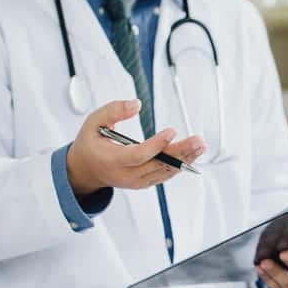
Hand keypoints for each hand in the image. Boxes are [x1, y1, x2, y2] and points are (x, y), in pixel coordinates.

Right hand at [67, 99, 205, 195]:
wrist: (87, 170)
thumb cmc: (91, 143)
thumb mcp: (94, 121)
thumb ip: (113, 111)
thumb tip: (137, 104)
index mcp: (111, 160)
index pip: (138, 155)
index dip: (156, 144)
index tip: (172, 131)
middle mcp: (126, 175)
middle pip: (157, 164)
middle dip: (180, 152)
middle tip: (198, 141)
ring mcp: (137, 182)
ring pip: (165, 171)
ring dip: (185, 158)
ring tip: (200, 145)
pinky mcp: (145, 182)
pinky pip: (165, 174)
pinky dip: (180, 164)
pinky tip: (193, 154)